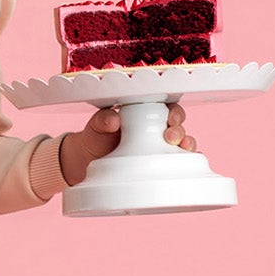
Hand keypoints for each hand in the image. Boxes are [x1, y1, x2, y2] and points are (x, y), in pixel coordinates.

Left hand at [60, 101, 197, 185]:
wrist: (86, 161)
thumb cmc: (95, 137)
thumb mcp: (96, 125)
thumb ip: (103, 119)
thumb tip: (113, 120)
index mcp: (146, 113)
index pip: (168, 109)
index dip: (174, 112)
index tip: (171, 118)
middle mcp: (157, 130)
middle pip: (179, 127)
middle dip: (180, 131)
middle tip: (170, 137)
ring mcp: (160, 149)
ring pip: (183, 144)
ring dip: (187, 145)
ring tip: (181, 148)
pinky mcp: (159, 166)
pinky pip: (178, 164)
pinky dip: (188, 164)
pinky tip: (188, 166)